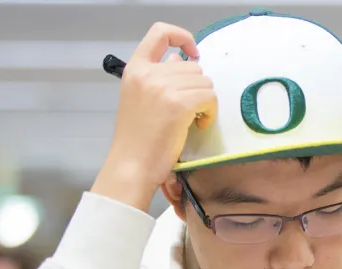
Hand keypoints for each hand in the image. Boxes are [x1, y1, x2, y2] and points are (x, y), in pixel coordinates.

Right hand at [91, 22, 216, 211]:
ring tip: (192, 119)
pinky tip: (198, 125)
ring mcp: (163, 87)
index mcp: (135, 68)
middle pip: (192, 66)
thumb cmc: (138, 137)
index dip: (182, 36)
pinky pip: (209, 98)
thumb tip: (180, 59)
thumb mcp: (141, 98)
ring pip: (205, 82)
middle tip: (190, 109)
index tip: (192, 52)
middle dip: (197, 87)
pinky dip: (209, 112)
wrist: (131, 164)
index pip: (160, 32)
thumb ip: (159, 76)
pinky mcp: (178, 104)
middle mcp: (148, 73)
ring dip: (205, 101)